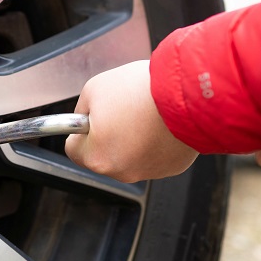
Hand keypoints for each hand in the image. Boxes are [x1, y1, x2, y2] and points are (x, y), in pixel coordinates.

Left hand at [65, 60, 197, 182]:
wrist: (187, 94)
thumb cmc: (143, 92)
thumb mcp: (94, 89)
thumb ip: (82, 109)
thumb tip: (82, 118)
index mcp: (97, 157)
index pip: (74, 148)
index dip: (80, 129)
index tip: (89, 118)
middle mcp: (122, 172)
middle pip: (104, 154)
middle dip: (108, 134)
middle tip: (120, 110)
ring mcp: (149, 172)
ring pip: (131, 155)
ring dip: (133, 138)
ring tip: (143, 112)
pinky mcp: (172, 167)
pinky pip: (155, 154)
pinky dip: (155, 140)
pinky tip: (160, 121)